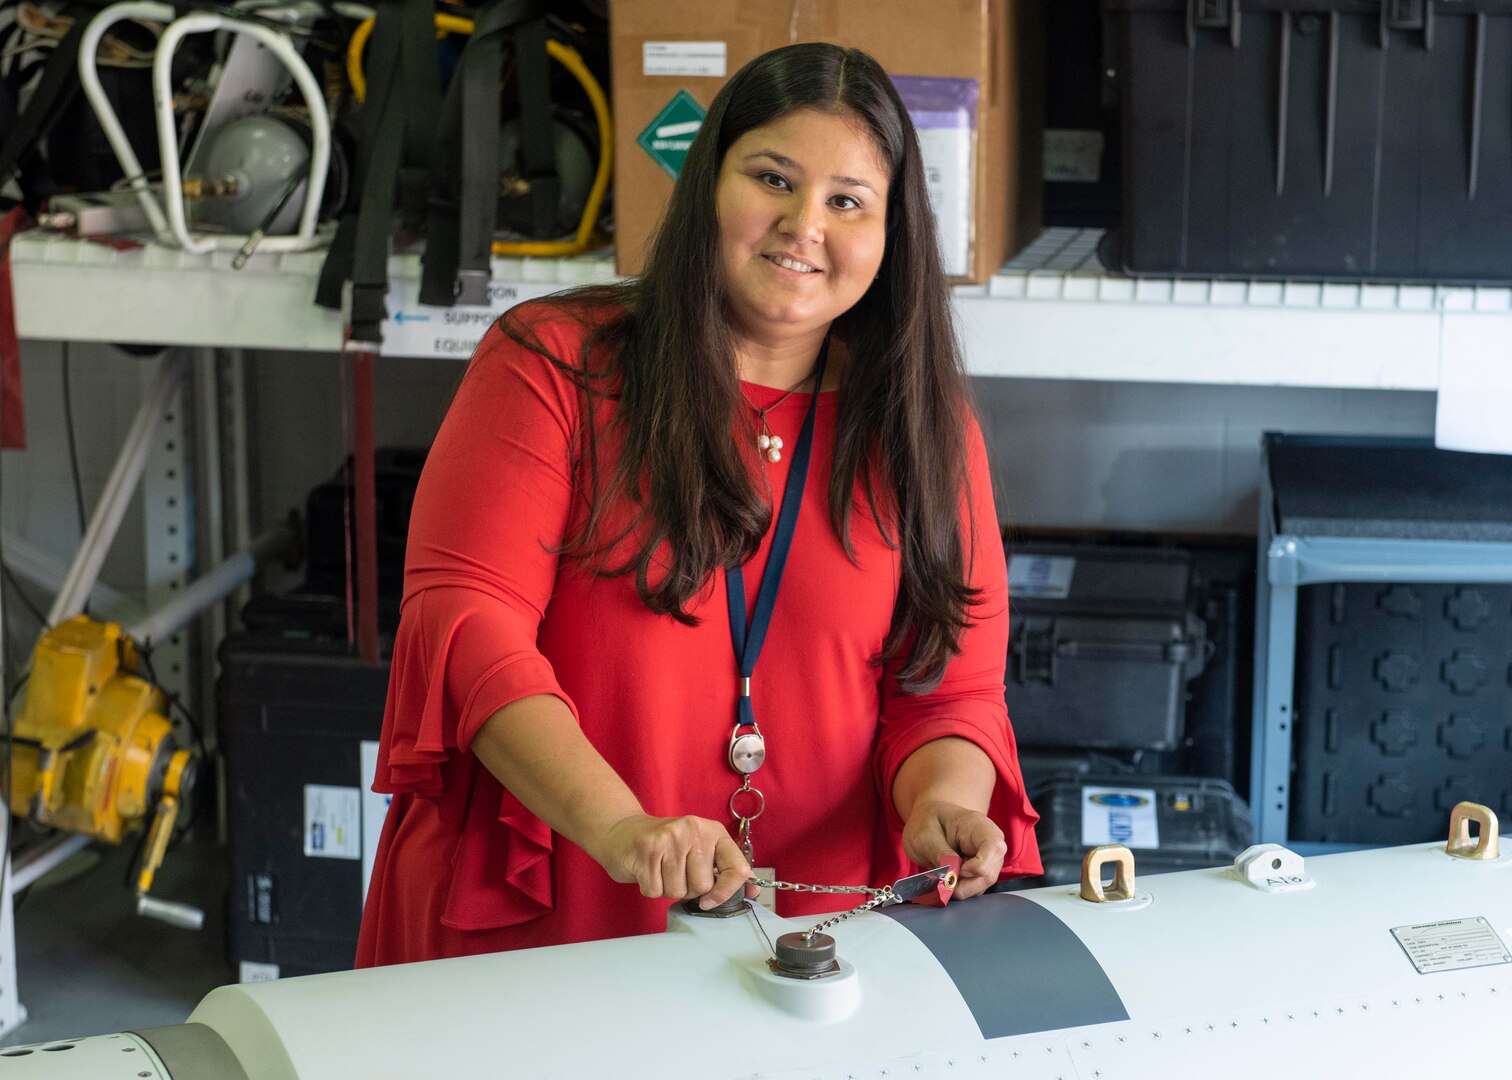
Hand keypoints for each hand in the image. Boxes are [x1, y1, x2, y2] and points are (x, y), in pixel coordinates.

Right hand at [592, 814, 755, 908]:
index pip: (737, 868)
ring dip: (667, 889)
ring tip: (661, 870)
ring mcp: (669, 839)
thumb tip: (753, 892)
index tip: (711, 900)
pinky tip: (647, 871)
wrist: (622, 831)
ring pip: (678, 892)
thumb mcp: (700, 849)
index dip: (727, 892)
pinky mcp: (646, 851)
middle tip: (676, 873)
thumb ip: (726, 870)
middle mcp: (693, 831)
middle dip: (688, 890)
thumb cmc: (667, 846)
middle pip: (702, 886)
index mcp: (713, 831)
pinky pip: (655, 891)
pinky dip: (650, 889)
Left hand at [901, 800, 1006, 900]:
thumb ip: (940, 854)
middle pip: (990, 873)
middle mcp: (989, 844)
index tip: (957, 871)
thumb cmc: (927, 821)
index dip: (979, 866)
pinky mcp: (979, 873)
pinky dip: (959, 889)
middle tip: (943, 883)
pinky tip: (946, 880)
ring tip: (941, 879)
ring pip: (982, 885)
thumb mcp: (926, 834)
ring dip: (960, 888)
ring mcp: (987, 860)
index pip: (993, 848)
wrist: (928, 821)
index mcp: (979, 827)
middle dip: (966, 885)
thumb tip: (951, 875)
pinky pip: (974, 888)